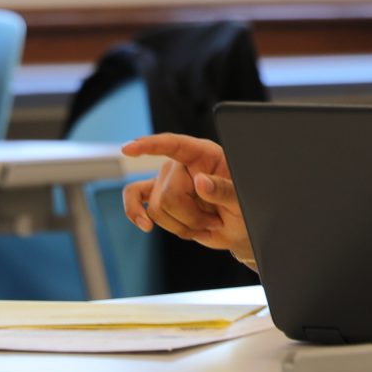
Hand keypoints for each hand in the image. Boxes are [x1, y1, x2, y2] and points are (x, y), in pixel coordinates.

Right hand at [121, 132, 253, 265]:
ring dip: (181, 226)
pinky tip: (144, 225)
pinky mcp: (158, 197)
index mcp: (204, 154)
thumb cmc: (243, 207)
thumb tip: (200, 182)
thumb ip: (224, 190)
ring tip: (203, 224)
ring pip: (156, 209)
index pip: (175, 144)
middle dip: (191, 217)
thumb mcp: (242, 200)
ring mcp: (166, 180)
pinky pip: (135, 198)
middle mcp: (181, 164)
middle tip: (214, 221)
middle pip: (168, 195)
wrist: (237, 227)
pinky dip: (134, 212)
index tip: (128, 149)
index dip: (151, 145)